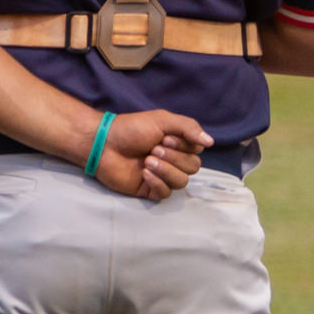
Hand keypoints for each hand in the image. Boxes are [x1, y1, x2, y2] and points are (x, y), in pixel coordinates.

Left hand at [92, 108, 210, 200]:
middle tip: (153, 149)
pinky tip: (144, 173)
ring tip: (147, 160)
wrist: (103, 143)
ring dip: (165, 170)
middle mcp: (172, 161)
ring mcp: (161, 176)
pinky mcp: (149, 189)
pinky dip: (157, 183)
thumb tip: (211, 141)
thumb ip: (187, 127)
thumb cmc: (130, 128)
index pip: (197, 152)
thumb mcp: (161, 120)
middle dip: (174, 158)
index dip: (184, 146)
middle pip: (193, 168)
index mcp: (177, 145)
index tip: (164, 137)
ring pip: (182, 182)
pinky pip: (166, 193)